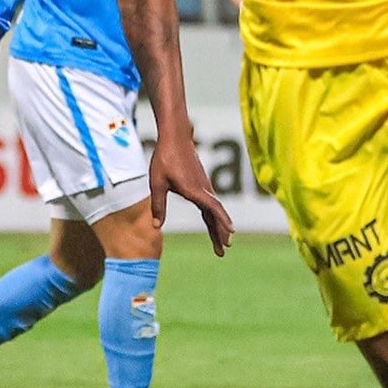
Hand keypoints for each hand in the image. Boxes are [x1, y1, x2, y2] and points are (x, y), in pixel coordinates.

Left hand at [148, 125, 234, 255]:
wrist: (174, 137)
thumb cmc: (164, 159)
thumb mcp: (157, 183)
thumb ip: (158, 205)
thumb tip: (156, 226)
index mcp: (194, 190)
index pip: (212, 208)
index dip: (222, 221)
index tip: (231, 233)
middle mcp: (203, 188)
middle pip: (216, 213)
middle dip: (220, 232)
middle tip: (224, 250)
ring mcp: (204, 185)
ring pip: (214, 209)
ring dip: (218, 226)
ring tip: (222, 243)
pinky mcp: (201, 183)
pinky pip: (211, 203)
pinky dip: (214, 216)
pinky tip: (213, 222)